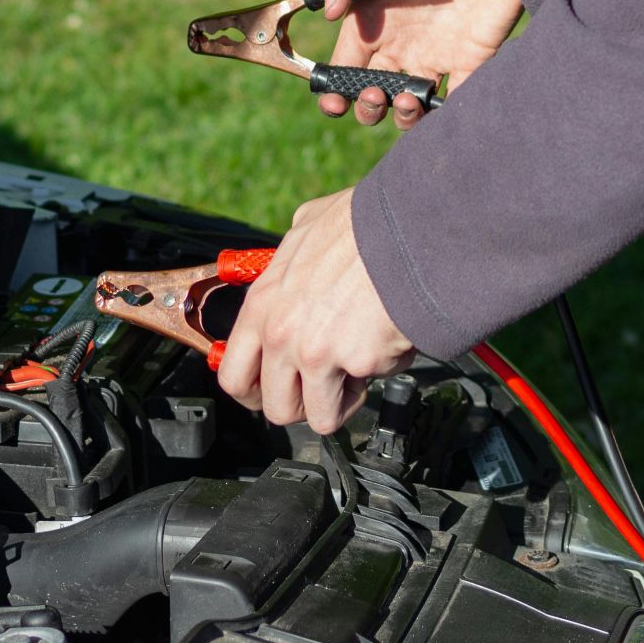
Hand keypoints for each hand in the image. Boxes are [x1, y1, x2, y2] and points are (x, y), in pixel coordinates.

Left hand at [215, 188, 414, 433]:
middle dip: (303, 406)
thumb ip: (290, 260)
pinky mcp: (358, 362)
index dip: (254, 394)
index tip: (272, 392)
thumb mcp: (306, 230)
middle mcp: (282, 335)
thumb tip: (295, 259)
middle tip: (322, 387)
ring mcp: (317, 353)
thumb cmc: (363, 225)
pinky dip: (380, 373)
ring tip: (358, 366)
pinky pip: (369, 389)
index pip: (233, 375)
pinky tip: (386, 340)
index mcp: (263, 306)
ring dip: (341, 400)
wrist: (410, 229)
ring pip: (321, 417)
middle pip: (276, 409)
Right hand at [314, 0, 522, 130]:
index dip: (333, 91)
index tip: (334, 101)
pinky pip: (453, 102)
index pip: (343, 66)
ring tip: (406, 98)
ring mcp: (435, 55)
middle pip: (370, 94)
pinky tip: (436, 104)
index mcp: (372, 20)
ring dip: (399, 116)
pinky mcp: (470, 62)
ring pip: (407, 106)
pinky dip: (441, 116)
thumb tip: (329, 13)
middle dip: (365, 108)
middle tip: (375, 94)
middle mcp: (399, 44)